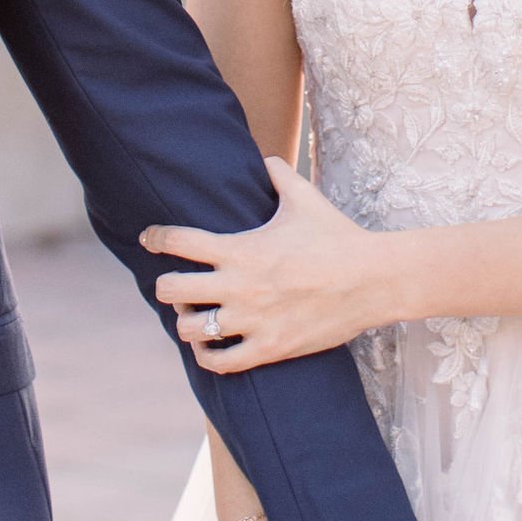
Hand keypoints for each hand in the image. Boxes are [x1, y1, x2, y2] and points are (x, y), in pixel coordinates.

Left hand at [145, 160, 395, 370]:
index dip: (155, 238)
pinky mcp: (269, 348)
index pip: (178, 241)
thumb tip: (266, 158)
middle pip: (171, 290)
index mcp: (240, 248)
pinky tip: (209, 347)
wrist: (372, 280)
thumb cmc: (337, 237)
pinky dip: (208, 356)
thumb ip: (279, 175)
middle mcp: (238, 286)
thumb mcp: (305, 198)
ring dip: (185, 321)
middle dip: (165, 286)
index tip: (149, 238)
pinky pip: (221, 362)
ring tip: (193, 315)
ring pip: (190, 329)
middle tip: (172, 284)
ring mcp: (252, 320)